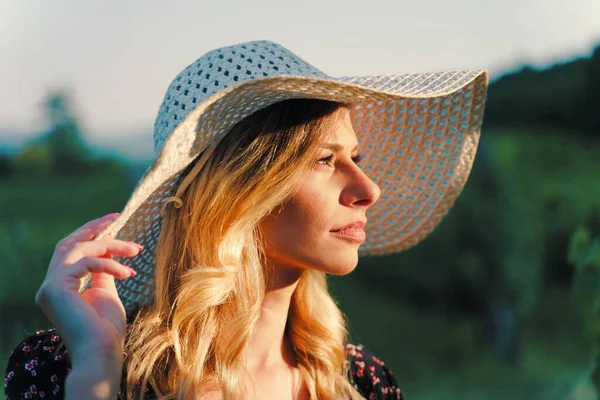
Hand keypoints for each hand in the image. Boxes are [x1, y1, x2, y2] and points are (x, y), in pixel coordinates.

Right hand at [35, 213, 141, 362]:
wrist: (101, 350)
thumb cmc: (106, 328)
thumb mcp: (105, 292)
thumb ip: (102, 272)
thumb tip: (107, 252)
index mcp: (60, 286)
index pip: (72, 251)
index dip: (91, 235)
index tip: (114, 222)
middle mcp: (50, 284)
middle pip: (70, 244)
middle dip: (93, 229)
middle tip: (116, 217)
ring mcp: (49, 286)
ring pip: (79, 249)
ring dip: (110, 245)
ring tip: (134, 250)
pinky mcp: (55, 287)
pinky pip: (85, 263)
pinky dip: (109, 264)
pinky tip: (127, 273)